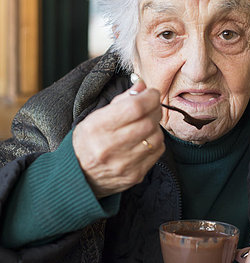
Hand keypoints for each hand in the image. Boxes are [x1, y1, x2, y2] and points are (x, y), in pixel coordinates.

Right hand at [72, 79, 164, 197]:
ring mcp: (124, 164)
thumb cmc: (88, 142)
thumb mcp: (95, 117)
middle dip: (155, 109)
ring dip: (156, 126)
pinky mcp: (135, 175)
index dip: (149, 97)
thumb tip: (142, 86)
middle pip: (148, 122)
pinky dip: (156, 140)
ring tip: (146, 123)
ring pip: (156, 137)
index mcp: (97, 127)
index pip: (134, 108)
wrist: (80, 176)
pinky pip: (158, 151)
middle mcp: (110, 147)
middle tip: (151, 106)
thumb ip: (121, 100)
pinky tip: (146, 138)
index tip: (151, 93)